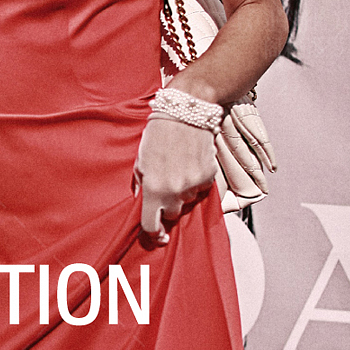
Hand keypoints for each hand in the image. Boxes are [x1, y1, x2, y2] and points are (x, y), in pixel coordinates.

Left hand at [133, 116, 217, 244]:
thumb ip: (141, 184)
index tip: (158, 237)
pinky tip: (190, 163)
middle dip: (168, 204)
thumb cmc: (158, 135)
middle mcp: (174, 190)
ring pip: (188, 200)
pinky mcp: (208, 176)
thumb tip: (141, 201)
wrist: (185, 113)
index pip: (152, 224)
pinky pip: (201, 189)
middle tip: (165, 185)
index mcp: (153, 189)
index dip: (154, 233)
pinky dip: (196, 181)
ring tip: (178, 168)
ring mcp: (193, 184)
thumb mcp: (140, 161)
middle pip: (172, 214)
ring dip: (183, 191)